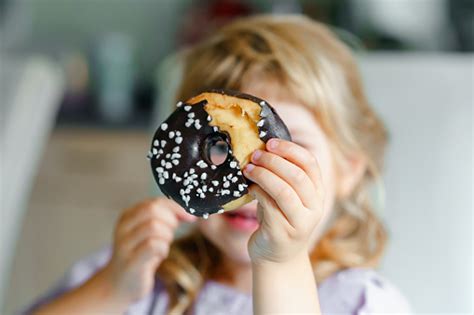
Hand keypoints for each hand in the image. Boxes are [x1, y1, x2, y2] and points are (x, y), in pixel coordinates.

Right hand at [100, 197, 195, 303]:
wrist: (120, 284)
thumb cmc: (141, 255)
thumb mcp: (150, 232)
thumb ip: (164, 218)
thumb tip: (188, 211)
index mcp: (128, 216)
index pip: (155, 202)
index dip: (176, 207)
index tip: (191, 217)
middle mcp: (123, 227)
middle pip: (153, 210)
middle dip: (171, 220)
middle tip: (173, 233)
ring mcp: (124, 244)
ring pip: (154, 226)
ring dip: (167, 236)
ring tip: (164, 245)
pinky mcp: (130, 261)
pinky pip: (153, 246)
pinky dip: (163, 249)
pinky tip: (161, 255)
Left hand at [244, 139, 323, 263]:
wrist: (277, 257)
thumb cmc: (278, 218)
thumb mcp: (287, 196)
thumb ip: (284, 175)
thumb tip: (262, 147)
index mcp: (317, 193)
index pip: (310, 163)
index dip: (290, 149)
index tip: (270, 142)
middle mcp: (314, 208)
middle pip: (297, 176)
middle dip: (273, 161)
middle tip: (254, 155)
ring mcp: (301, 223)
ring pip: (284, 191)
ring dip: (263, 175)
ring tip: (248, 169)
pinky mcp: (283, 234)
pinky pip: (269, 206)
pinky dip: (257, 192)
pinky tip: (249, 188)